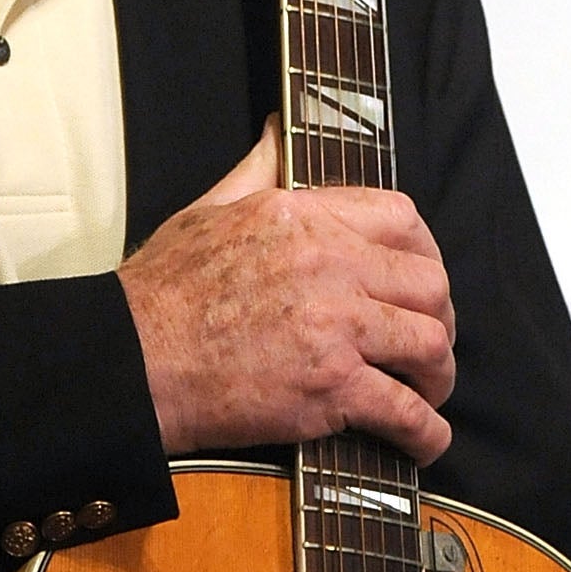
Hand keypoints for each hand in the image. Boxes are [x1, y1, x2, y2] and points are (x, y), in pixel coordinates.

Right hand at [118, 125, 456, 460]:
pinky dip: (427, 431)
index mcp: (303, 216)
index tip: (421, 282)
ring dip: (439, 374)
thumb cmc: (158, 294)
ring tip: (428, 392)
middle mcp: (328, 264)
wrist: (130, 363)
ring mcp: (333, 327)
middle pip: (429, 284)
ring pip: (429, 343)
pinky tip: (425, 441)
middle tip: (427, 343)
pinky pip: (405, 409)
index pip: (402, 219)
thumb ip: (256, 170)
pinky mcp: (329, 387)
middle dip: (440, 318)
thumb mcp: (206, 210)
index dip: (426, 254)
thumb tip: (276, 131)